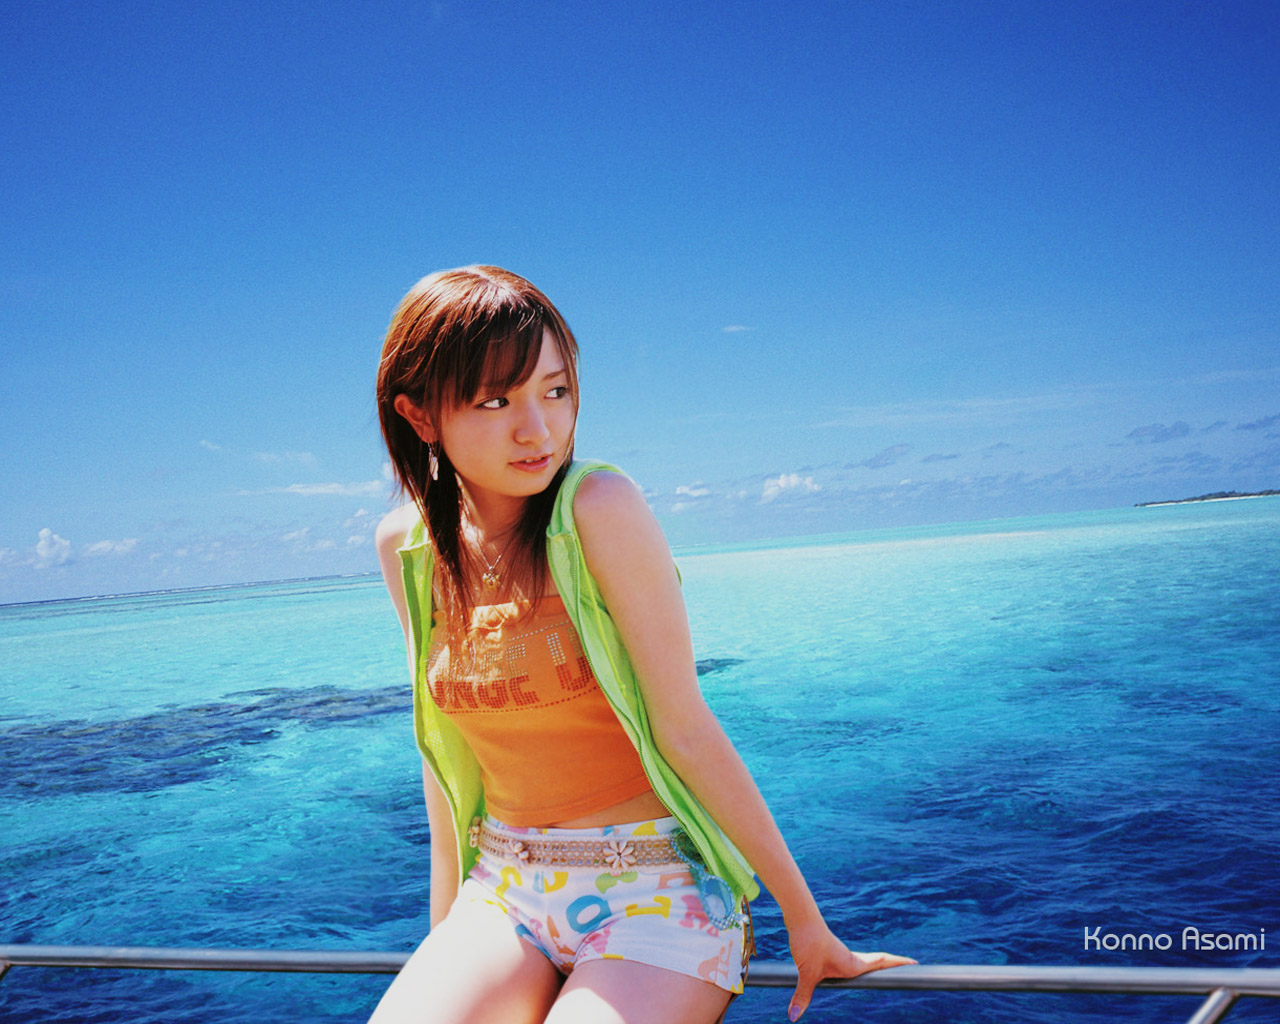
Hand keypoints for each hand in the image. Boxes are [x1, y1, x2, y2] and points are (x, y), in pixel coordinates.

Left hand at [786, 920, 915, 1020]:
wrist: (800, 918)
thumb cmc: (807, 942)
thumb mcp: (806, 973)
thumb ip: (803, 995)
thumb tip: (794, 1017)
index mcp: (853, 963)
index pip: (882, 962)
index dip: (899, 963)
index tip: (916, 964)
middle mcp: (851, 958)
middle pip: (879, 960)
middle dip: (894, 964)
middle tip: (911, 966)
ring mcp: (842, 953)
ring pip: (866, 959)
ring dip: (880, 962)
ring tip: (889, 970)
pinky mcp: (832, 950)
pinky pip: (852, 958)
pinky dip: (862, 962)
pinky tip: (854, 969)